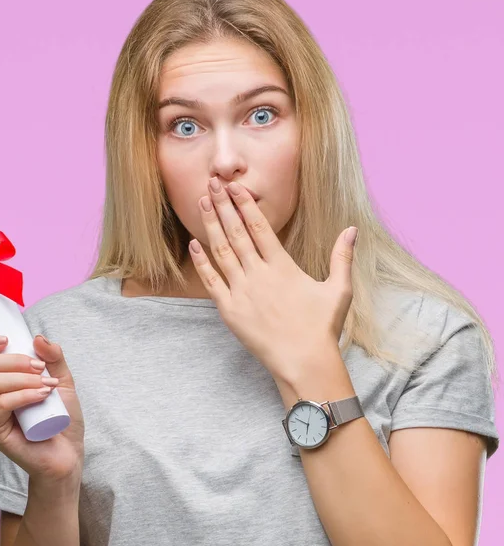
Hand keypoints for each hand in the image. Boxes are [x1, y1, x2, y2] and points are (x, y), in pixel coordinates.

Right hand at [0, 334, 84, 483]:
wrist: (67, 452)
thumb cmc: (61, 416)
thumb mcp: (62, 379)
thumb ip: (54, 357)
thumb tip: (37, 337)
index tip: (7, 339)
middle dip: (16, 360)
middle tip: (41, 368)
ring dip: (25, 378)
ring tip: (48, 386)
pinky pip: (2, 404)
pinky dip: (24, 395)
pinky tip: (42, 396)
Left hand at [188, 178, 357, 383]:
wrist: (304, 362)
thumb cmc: (322, 327)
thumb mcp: (339, 289)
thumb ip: (342, 257)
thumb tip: (352, 229)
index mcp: (282, 267)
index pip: (260, 227)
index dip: (245, 204)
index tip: (234, 186)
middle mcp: (259, 274)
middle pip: (237, 232)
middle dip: (224, 205)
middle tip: (212, 183)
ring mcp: (242, 292)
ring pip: (221, 251)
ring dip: (210, 225)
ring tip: (202, 202)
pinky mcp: (230, 310)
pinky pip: (211, 281)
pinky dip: (201, 262)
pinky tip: (194, 244)